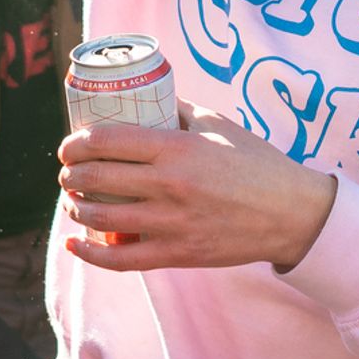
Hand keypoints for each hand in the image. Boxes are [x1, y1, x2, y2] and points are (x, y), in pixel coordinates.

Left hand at [59, 100, 336, 271]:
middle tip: (68, 170)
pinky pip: (122, 259)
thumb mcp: (219, 124)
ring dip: (76, 207)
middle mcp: (170, 186)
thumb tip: (146, 99)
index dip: (77, 143)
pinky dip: (91, 254)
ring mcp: (172, 224)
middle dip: (71, 174)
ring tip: (73, 199)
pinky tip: (74, 245)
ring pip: (102, 217)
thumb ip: (180, 111)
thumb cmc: (256, 162)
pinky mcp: (177, 254)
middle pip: (98, 178)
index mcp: (178, 149)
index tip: (69, 144)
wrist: (291, 213)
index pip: (108, 141)